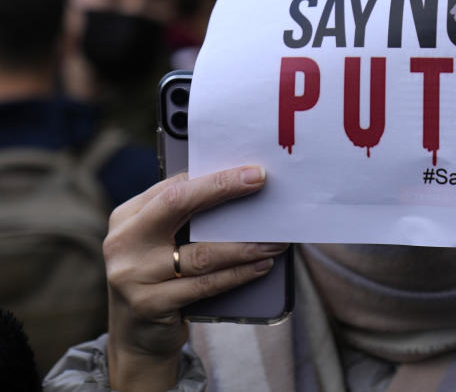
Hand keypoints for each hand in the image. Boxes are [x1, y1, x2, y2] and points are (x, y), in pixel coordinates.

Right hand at [103, 166, 287, 391]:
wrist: (136, 339)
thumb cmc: (160, 279)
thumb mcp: (159, 244)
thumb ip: (185, 219)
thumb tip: (241, 191)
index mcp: (127, 217)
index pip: (173, 187)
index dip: (213, 177)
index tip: (251, 171)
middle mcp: (123, 242)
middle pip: (177, 205)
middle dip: (222, 189)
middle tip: (260, 182)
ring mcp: (132, 275)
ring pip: (201, 253)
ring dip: (245, 246)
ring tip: (275, 240)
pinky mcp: (148, 304)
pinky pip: (205, 284)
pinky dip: (238, 274)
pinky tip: (262, 266)